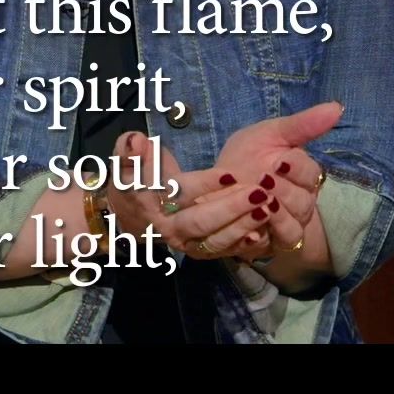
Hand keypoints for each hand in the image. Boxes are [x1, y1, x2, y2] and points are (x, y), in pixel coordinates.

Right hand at [104, 131, 266, 260]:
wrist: (130, 216)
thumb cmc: (136, 179)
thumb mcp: (126, 161)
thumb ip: (130, 149)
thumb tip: (136, 141)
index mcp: (149, 202)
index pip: (178, 193)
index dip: (204, 185)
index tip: (231, 173)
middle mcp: (167, 227)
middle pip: (200, 222)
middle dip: (231, 208)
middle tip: (260, 193)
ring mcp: (185, 243)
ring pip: (215, 241)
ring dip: (244, 226)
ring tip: (268, 207)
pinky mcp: (201, 251)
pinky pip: (225, 252)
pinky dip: (246, 244)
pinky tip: (265, 230)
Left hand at [154, 101, 342, 262]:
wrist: (214, 184)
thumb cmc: (245, 156)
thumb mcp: (269, 134)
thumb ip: (302, 124)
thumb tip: (337, 107)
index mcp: (301, 173)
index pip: (312, 172)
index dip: (298, 167)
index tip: (281, 160)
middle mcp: (301, 199)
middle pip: (306, 198)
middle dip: (285, 188)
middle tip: (264, 179)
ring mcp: (290, 221)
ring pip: (297, 220)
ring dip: (278, 208)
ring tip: (258, 196)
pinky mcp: (276, 240)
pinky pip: (286, 238)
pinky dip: (273, 227)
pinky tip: (257, 215)